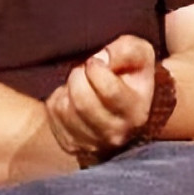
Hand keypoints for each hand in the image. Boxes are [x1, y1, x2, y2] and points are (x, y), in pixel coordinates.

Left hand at [45, 35, 154, 159]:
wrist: (121, 103)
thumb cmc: (129, 75)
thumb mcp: (139, 55)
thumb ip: (127, 50)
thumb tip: (103, 57)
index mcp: (135, 112)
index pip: (109, 90)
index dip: (96, 67)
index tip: (96, 60)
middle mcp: (116, 134)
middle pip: (83, 100)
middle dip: (79, 76)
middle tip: (84, 69)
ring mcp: (92, 143)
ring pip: (65, 108)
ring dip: (68, 87)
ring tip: (80, 83)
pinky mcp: (71, 144)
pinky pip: (54, 114)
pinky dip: (58, 99)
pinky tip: (72, 97)